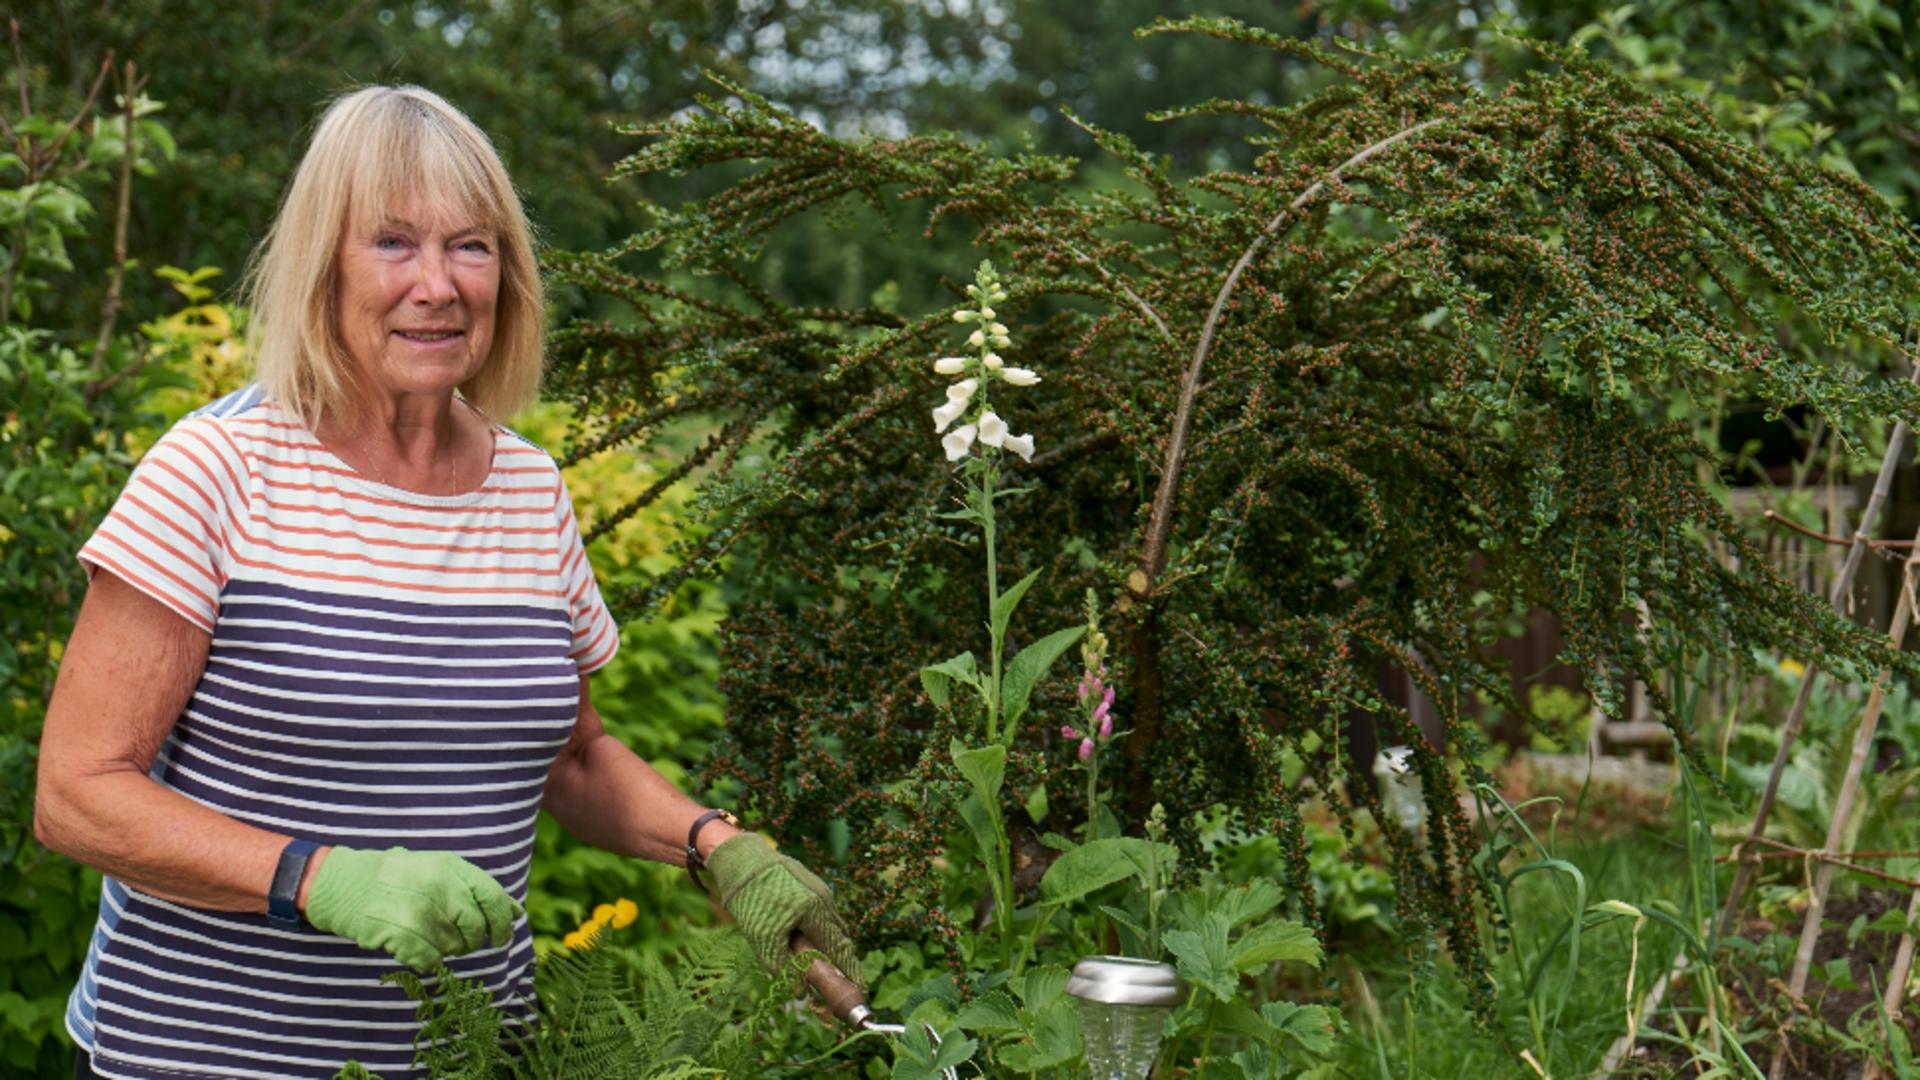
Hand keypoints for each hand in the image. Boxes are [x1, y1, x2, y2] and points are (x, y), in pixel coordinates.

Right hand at [303, 846, 521, 970]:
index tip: (502, 935)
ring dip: (448, 949)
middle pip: (477, 927)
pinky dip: (427, 959)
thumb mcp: (439, 869)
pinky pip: (431, 959)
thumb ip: (477, 889)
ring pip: (454, 946)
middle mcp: (440, 887)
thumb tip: (518, 913)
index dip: (504, 920)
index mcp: (451, 867)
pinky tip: (413, 945)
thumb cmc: (399, 878)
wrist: (345, 884)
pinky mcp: (402, 935)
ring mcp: (421, 912)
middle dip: (476, 941)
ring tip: (429, 936)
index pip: (494, 897)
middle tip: (465, 943)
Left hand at [706, 833, 861, 985]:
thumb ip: (785, 967)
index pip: (840, 948)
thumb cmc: (750, 900)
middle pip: (838, 936)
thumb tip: (802, 993)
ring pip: (828, 923)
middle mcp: (823, 898)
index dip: (850, 970)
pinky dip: (815, 928)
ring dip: (824, 943)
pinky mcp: (807, 882)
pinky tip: (798, 935)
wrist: (739, 858)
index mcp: (817, 911)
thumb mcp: (763, 939)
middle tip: (833, 980)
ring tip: (813, 960)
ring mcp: (817, 887)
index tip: (860, 987)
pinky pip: (818, 911)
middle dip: (837, 959)